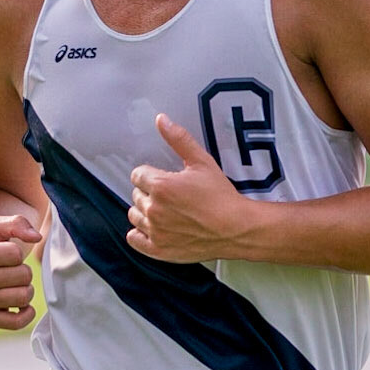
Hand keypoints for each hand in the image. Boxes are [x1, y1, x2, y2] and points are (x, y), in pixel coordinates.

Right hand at [0, 213, 41, 329]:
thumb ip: (16, 223)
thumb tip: (36, 238)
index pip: (15, 254)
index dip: (15, 253)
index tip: (4, 254)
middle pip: (23, 275)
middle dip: (23, 271)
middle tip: (11, 271)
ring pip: (23, 297)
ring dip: (25, 289)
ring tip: (14, 285)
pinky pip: (17, 322)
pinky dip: (27, 313)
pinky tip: (21, 304)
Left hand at [127, 114, 253, 263]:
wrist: (235, 228)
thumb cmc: (220, 196)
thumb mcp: (202, 162)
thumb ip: (178, 139)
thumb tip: (161, 120)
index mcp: (160, 186)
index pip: (137, 174)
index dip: (150, 174)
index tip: (163, 178)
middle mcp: (153, 209)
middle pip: (135, 195)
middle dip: (149, 192)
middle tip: (169, 195)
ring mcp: (155, 231)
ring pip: (134, 215)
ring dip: (144, 211)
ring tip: (164, 211)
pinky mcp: (158, 249)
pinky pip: (134, 239)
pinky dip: (139, 234)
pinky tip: (152, 228)